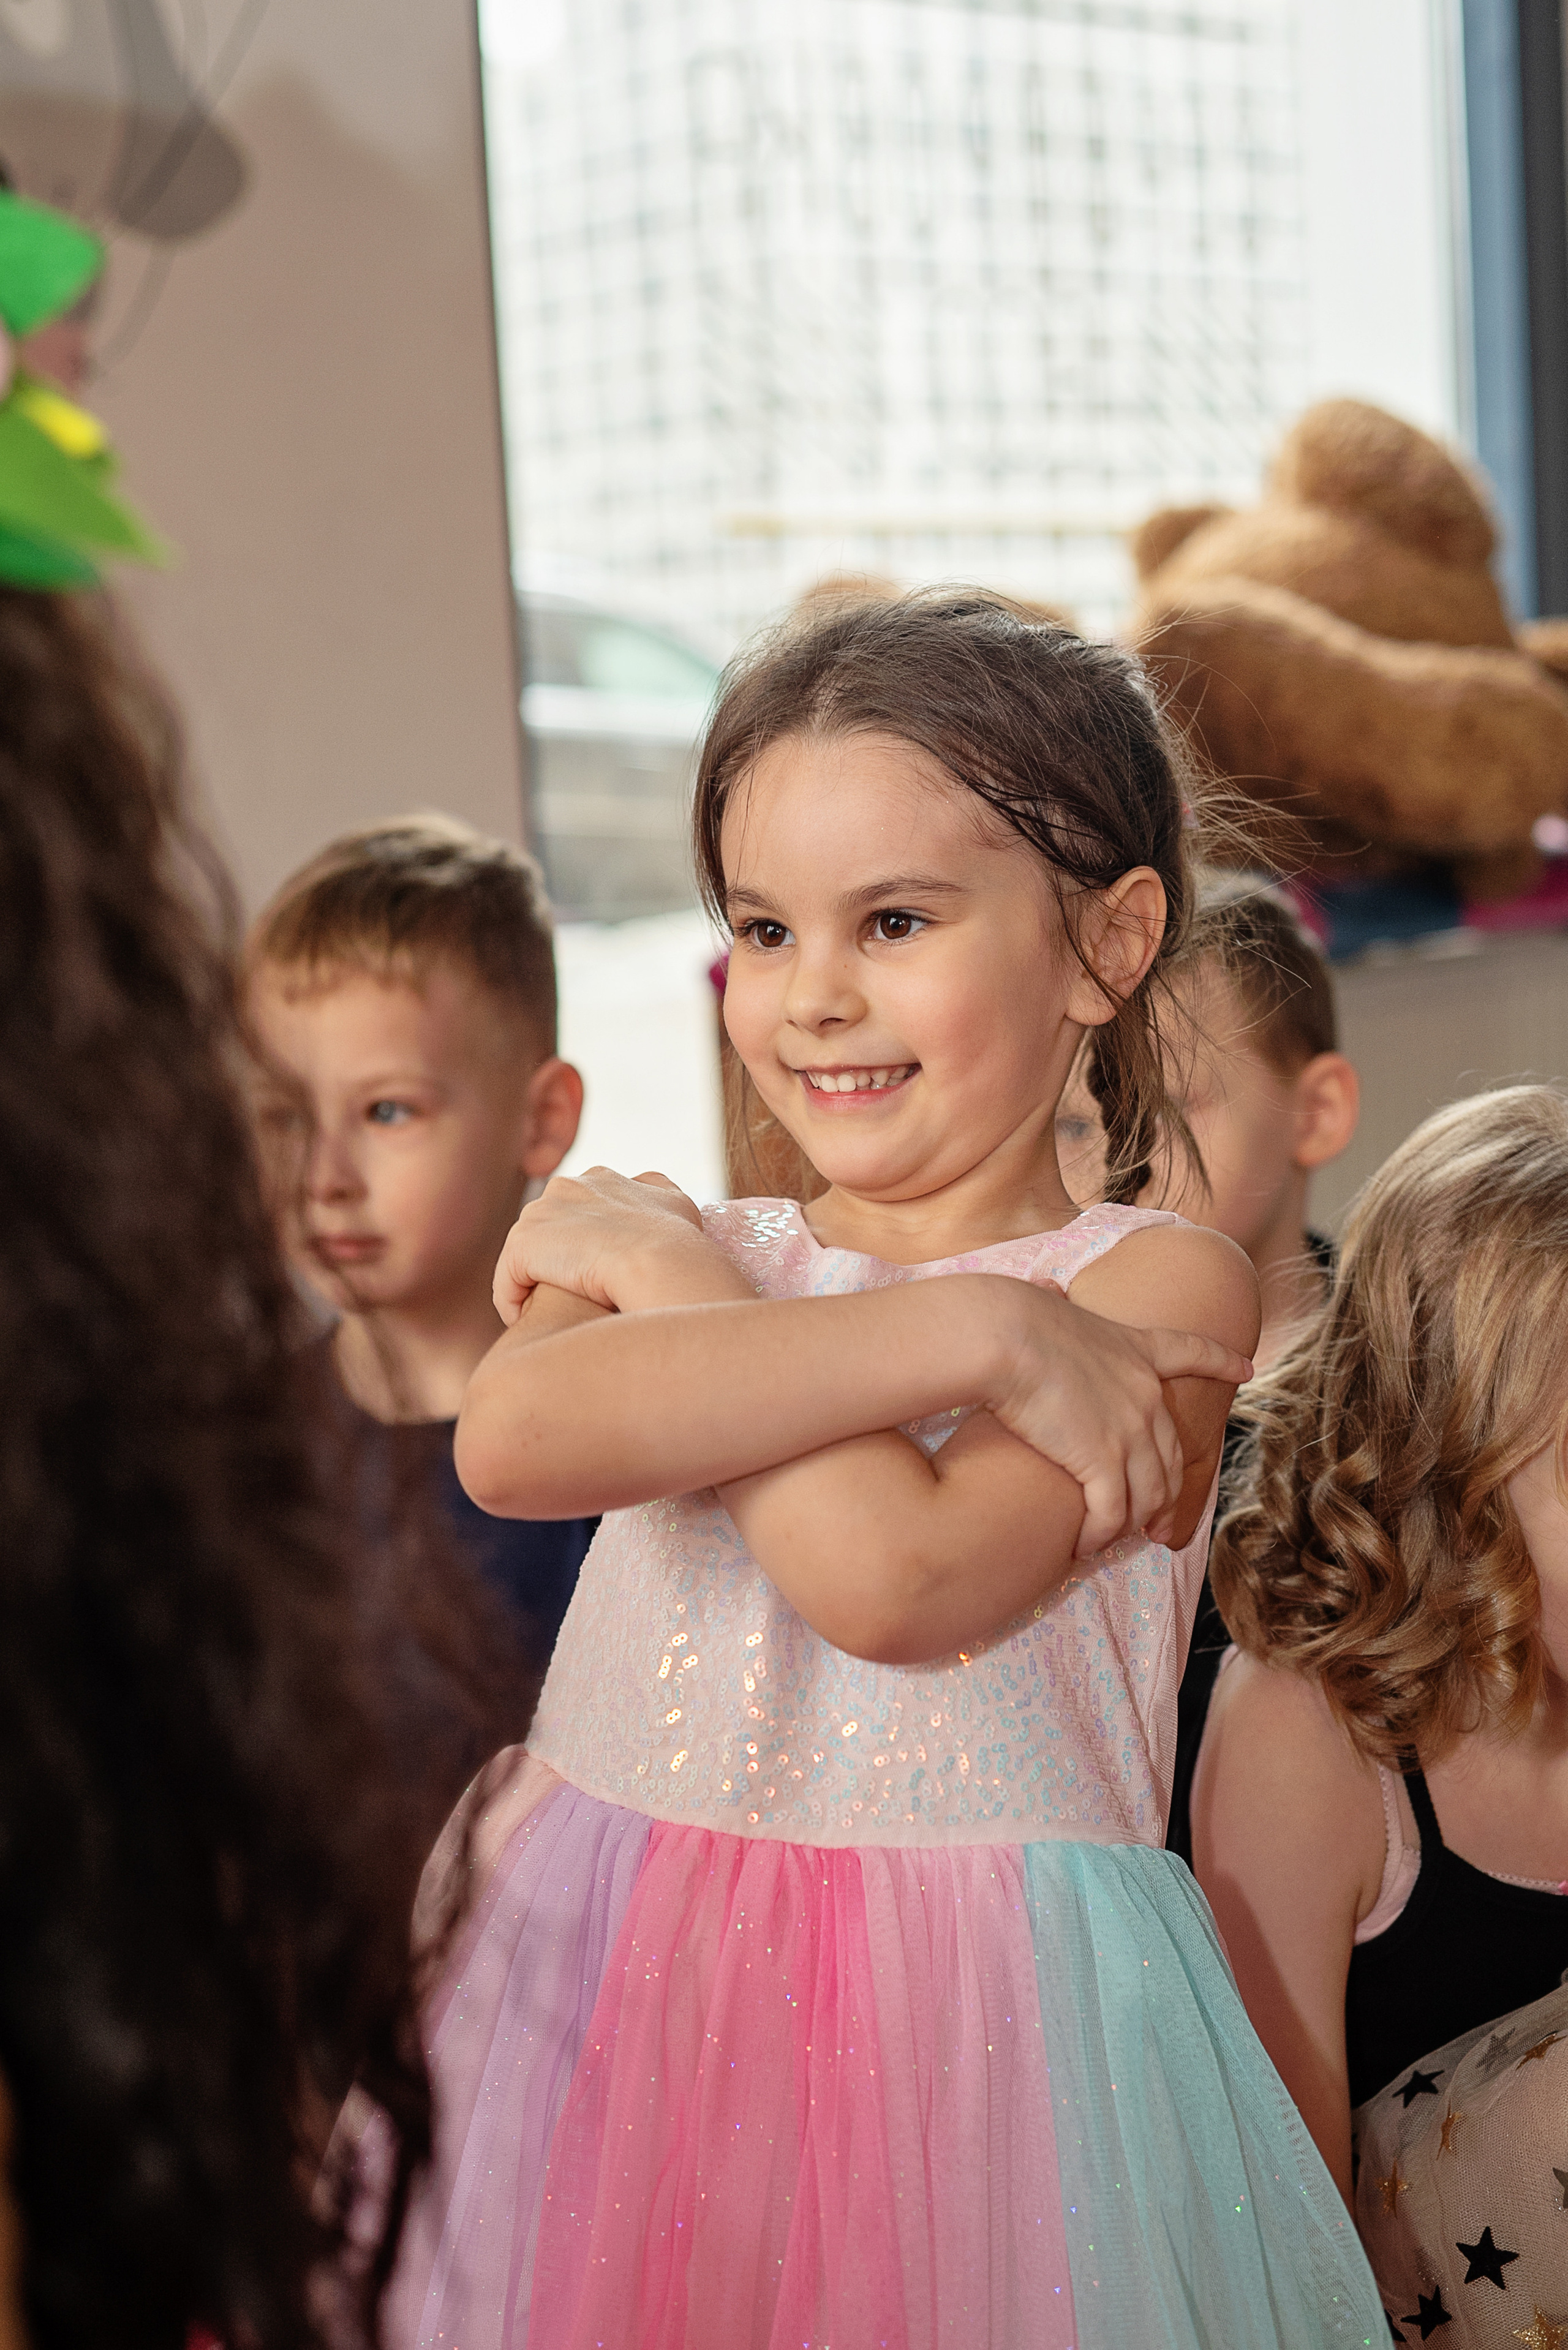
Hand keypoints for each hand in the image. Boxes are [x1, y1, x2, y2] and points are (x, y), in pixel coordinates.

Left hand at [492, 1166, 717, 1322]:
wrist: (661, 1259)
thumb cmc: (678, 1244)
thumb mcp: (676, 1206)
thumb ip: (660, 1197)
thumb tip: (661, 1195)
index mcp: (603, 1179)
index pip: (580, 1208)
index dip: (584, 1242)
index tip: (593, 1273)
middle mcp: (569, 1186)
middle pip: (549, 1229)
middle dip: (554, 1260)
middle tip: (566, 1298)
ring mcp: (543, 1213)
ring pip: (527, 1255)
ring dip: (532, 1284)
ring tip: (542, 1315)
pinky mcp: (524, 1244)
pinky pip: (508, 1280)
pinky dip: (512, 1302)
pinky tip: (525, 1322)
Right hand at [989, 1284, 1251, 1556]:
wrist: (1004, 1336)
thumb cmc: (1010, 1319)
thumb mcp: (1050, 1306)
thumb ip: (1058, 1304)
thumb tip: (1046, 1289)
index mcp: (1135, 1348)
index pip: (1191, 1352)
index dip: (1221, 1362)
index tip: (1246, 1367)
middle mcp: (1144, 1393)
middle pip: (1171, 1456)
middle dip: (1165, 1496)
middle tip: (1156, 1525)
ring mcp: (1129, 1429)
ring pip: (1146, 1494)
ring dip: (1130, 1522)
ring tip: (1108, 1539)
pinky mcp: (1104, 1460)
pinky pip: (1111, 1514)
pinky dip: (1099, 1535)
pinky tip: (1083, 1545)